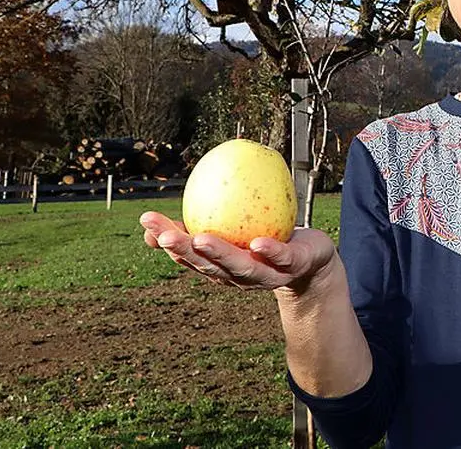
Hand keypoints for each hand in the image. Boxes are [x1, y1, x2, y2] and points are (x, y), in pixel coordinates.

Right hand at [139, 211, 338, 292]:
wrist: (314, 260)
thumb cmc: (269, 237)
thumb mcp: (239, 225)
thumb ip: (214, 213)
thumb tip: (191, 185)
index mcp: (221, 266)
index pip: (189, 256)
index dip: (167, 243)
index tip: (147, 226)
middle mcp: (239, 275)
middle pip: (207, 266)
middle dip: (183, 251)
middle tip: (164, 235)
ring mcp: (266, 275)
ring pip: (239, 268)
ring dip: (219, 255)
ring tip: (200, 238)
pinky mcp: (293, 267)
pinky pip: (280, 258)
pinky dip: (269, 252)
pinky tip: (257, 242)